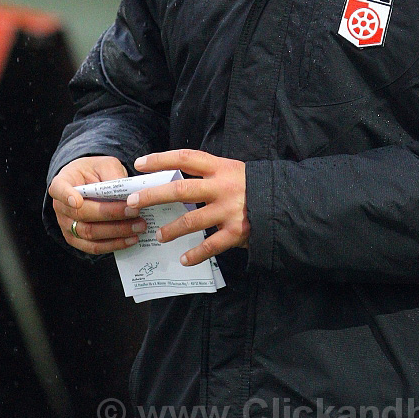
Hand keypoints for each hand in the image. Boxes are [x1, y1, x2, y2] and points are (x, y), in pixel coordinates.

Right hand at [49, 155, 146, 254]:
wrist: (89, 183)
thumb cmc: (96, 172)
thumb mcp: (104, 164)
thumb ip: (112, 174)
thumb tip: (128, 191)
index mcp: (63, 182)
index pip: (58, 189)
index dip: (66, 196)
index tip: (77, 201)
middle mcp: (60, 207)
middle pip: (82, 214)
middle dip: (110, 214)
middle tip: (134, 211)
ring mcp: (66, 226)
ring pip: (89, 233)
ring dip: (116, 231)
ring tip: (138, 226)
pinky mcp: (77, 240)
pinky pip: (94, 247)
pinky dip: (114, 244)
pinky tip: (131, 239)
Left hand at [129, 149, 249, 265]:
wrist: (285, 201)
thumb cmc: (253, 185)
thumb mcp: (233, 171)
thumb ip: (209, 175)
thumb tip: (174, 182)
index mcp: (221, 168)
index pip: (186, 158)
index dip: (161, 159)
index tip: (139, 164)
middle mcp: (222, 187)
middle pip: (181, 189)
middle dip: (153, 195)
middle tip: (132, 203)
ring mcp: (228, 210)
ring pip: (191, 219)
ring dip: (171, 229)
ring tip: (159, 235)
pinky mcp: (236, 231)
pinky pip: (210, 245)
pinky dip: (195, 254)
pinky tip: (183, 259)